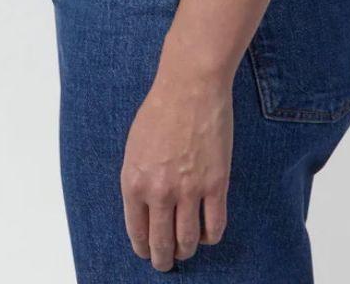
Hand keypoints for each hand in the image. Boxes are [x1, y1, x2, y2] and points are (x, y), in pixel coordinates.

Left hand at [120, 70, 232, 270]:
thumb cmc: (161, 108)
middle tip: (166, 262)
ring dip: (186, 250)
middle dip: (163, 259)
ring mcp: (188, 190)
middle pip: (161, 244)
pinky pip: (214, 227)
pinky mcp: (216, 184)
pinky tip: (207, 231)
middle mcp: (159, 192)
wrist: (191, 86)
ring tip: (187, 248)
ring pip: (187, 241)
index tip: (148, 252)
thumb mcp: (134, 146)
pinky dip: (210, 236)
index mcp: (133, 182)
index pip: (137, 232)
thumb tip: (144, 207)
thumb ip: (138, 178)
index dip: (143, 248)